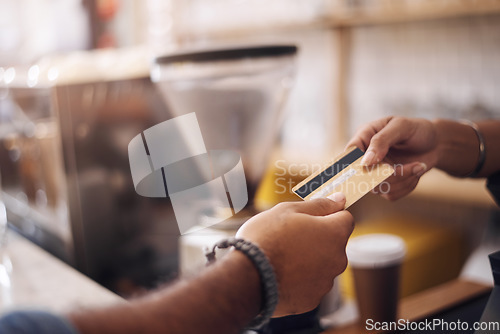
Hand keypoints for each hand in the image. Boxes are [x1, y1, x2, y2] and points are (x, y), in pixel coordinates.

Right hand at [236, 195, 352, 316]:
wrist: (246, 277)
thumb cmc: (266, 238)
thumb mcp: (289, 210)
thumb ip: (320, 205)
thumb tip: (340, 199)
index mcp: (334, 234)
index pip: (345, 218)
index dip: (327, 215)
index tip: (310, 217)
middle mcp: (337, 260)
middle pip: (333, 243)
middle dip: (317, 238)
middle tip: (289, 236)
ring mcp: (325, 283)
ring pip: (322, 265)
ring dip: (309, 259)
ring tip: (282, 257)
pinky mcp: (312, 300)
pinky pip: (310, 284)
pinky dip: (299, 279)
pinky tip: (280, 274)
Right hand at [346, 116, 438, 199]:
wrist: (436, 144)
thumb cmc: (417, 130)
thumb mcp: (401, 127)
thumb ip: (381, 141)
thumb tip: (365, 162)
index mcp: (364, 137)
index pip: (350, 153)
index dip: (357, 163)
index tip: (374, 165)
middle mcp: (365, 157)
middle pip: (363, 176)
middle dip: (391, 175)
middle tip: (414, 166)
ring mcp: (374, 172)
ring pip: (378, 188)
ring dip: (403, 180)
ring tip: (419, 166)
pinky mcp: (386, 185)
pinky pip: (390, 194)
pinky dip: (407, 186)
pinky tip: (415, 173)